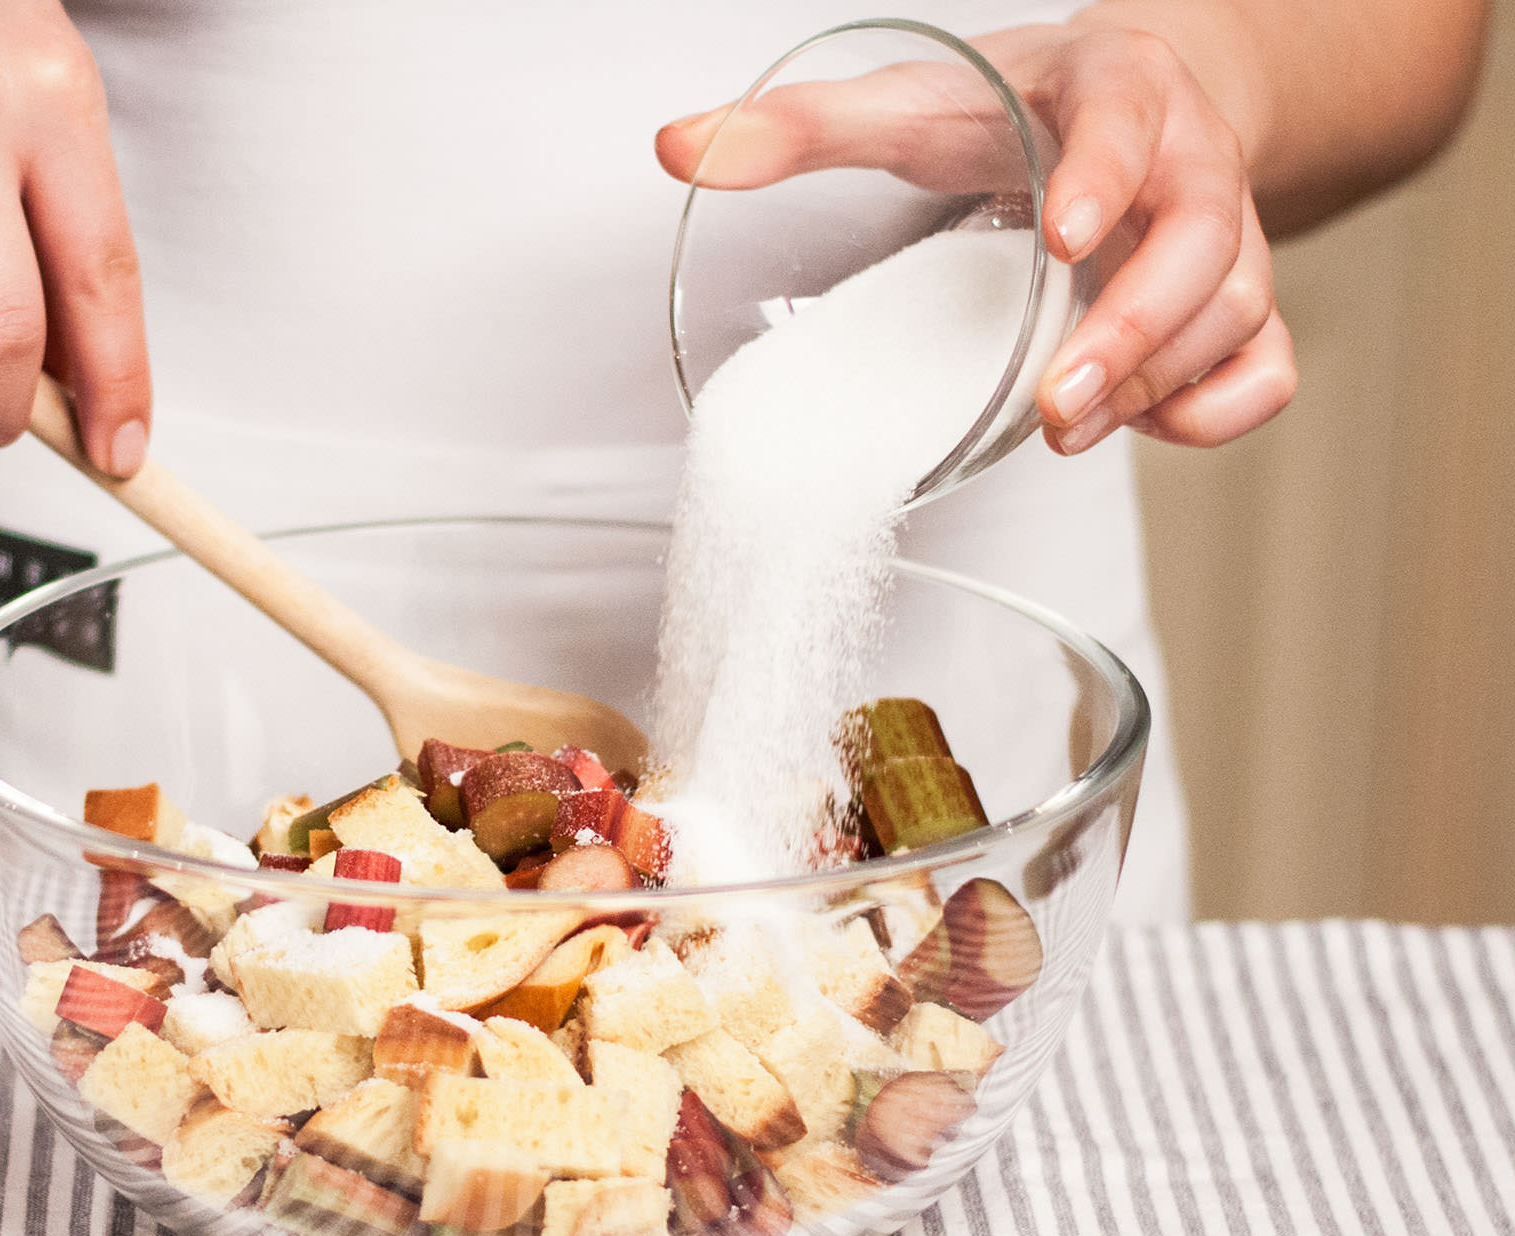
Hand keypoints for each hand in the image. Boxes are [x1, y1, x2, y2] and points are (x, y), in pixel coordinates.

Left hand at [655, 21, 1296, 455]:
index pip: (1135, 120)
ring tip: (1066, 428)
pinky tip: (1150, 431)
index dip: (1111, 176)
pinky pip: (1268, 366)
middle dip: (1136, 330)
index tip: (1060, 236)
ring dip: (1159, 384)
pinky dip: (1221, 412)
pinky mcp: (1236, 304)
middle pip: (1206, 242)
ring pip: (1237, 313)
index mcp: (1115, 93)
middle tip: (1057, 402)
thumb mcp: (911, 99)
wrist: (1124, 103)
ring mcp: (1226, 239)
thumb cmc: (1012, 110)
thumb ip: (797, 125)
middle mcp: (1188, 163)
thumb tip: (677, 148)